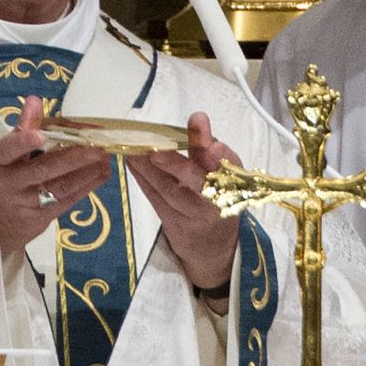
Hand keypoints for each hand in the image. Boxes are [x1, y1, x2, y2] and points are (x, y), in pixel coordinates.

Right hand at [0, 96, 113, 257]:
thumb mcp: (1, 155)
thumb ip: (21, 128)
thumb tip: (35, 101)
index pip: (6, 150)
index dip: (22, 142)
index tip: (39, 135)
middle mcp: (8, 184)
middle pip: (42, 170)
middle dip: (72, 158)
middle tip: (95, 145)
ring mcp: (25, 204)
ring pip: (59, 187)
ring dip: (86, 171)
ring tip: (103, 156)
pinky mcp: (41, 218)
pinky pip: (67, 200)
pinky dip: (87, 185)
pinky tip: (101, 172)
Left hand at [127, 112, 241, 297]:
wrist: (215, 247)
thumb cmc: (218, 197)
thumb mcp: (224, 173)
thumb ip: (210, 149)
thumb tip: (197, 118)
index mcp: (234, 183)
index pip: (228, 164)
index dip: (216, 150)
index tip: (205, 132)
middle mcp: (217, 201)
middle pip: (199, 184)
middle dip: (179, 166)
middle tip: (158, 152)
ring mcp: (194, 216)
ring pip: (171, 192)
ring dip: (150, 170)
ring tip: (134, 151)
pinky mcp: (174, 225)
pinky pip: (156, 200)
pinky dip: (143, 180)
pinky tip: (131, 162)